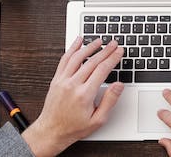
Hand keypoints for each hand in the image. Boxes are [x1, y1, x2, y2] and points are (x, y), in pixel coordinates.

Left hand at [22, 38, 124, 156]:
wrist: (51, 131)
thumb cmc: (73, 127)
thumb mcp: (98, 119)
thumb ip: (110, 100)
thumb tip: (119, 85)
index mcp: (84, 94)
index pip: (102, 70)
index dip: (113, 58)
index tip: (120, 51)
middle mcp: (72, 85)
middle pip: (92, 61)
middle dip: (105, 50)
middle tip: (114, 43)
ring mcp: (62, 81)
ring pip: (77, 57)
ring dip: (89, 46)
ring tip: (99, 40)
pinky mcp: (56, 80)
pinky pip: (64, 60)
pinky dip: (71, 49)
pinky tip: (78, 42)